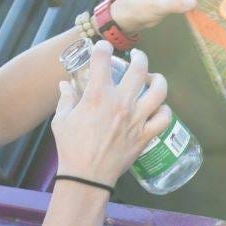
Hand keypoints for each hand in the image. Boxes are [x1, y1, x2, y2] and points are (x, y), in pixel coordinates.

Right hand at [51, 43, 170, 185]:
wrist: (87, 176)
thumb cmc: (71, 148)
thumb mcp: (61, 120)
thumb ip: (66, 99)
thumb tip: (65, 85)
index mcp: (98, 95)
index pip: (102, 59)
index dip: (103, 48)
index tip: (103, 48)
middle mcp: (121, 102)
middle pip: (139, 69)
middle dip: (139, 57)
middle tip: (136, 57)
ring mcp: (137, 119)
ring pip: (159, 90)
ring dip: (158, 80)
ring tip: (153, 78)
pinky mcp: (145, 135)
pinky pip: (164, 117)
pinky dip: (164, 110)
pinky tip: (158, 107)